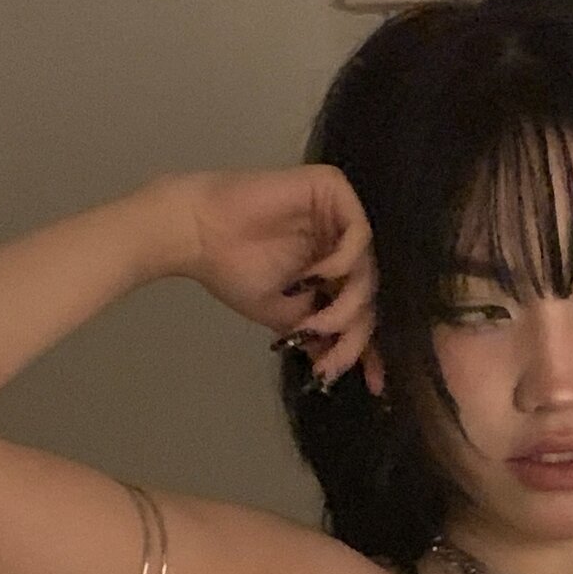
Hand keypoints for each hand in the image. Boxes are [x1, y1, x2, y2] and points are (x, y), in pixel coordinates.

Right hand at [172, 165, 377, 379]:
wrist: (197, 235)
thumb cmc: (232, 271)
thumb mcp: (284, 316)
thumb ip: (318, 334)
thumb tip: (338, 364)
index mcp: (330, 268)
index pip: (362, 307)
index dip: (371, 346)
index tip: (374, 384)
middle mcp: (340, 242)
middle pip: (369, 291)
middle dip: (355, 333)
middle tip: (333, 361)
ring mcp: (339, 216)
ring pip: (368, 268)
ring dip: (348, 305)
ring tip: (319, 324)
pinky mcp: (333, 189)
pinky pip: (359, 233)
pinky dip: (344, 262)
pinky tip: (319, 277)